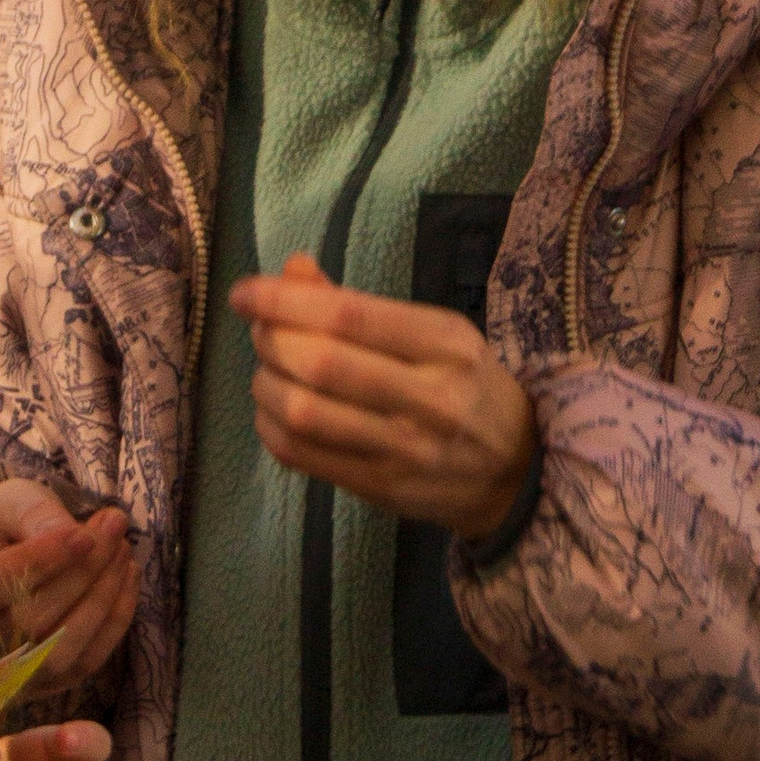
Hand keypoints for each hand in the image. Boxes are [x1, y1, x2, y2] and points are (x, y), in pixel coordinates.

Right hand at [0, 482, 136, 695]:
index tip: (85, 532)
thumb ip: (35, 514)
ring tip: (123, 553)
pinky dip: (112, 624)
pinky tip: (126, 582)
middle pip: (25, 622)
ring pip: (55, 651)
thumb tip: (78, 539)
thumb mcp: (7, 502)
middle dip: (81, 574)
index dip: (39, 561)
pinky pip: (80, 665)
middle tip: (114, 531)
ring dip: (101, 600)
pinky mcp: (33, 686)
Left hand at [231, 254, 536, 538]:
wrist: (515, 470)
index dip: (282, 301)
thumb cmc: (464, 384)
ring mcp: (405, 450)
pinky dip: (269, 426)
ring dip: (265, 384)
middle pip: (318, 363)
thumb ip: (357, 303)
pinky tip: (273, 410)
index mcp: (444, 342)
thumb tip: (290, 273)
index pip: (347, 315)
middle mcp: (430, 396)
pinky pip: (301, 455)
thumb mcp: (432, 331)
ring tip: (267, 371)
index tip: (244, 293)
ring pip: (302, 412)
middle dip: (270, 340)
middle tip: (262, 332)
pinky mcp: (381, 487)